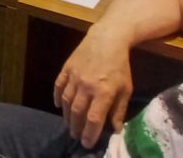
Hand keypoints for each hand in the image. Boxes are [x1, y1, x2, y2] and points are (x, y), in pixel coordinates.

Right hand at [54, 30, 133, 147]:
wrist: (107, 39)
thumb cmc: (119, 65)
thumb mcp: (126, 88)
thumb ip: (119, 110)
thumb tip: (115, 129)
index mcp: (104, 92)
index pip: (94, 119)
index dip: (90, 133)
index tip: (87, 143)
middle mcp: (87, 86)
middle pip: (77, 113)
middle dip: (76, 128)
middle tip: (76, 136)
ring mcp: (74, 76)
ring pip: (66, 101)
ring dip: (66, 116)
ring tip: (68, 125)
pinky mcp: (67, 68)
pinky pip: (58, 85)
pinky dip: (56, 97)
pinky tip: (58, 105)